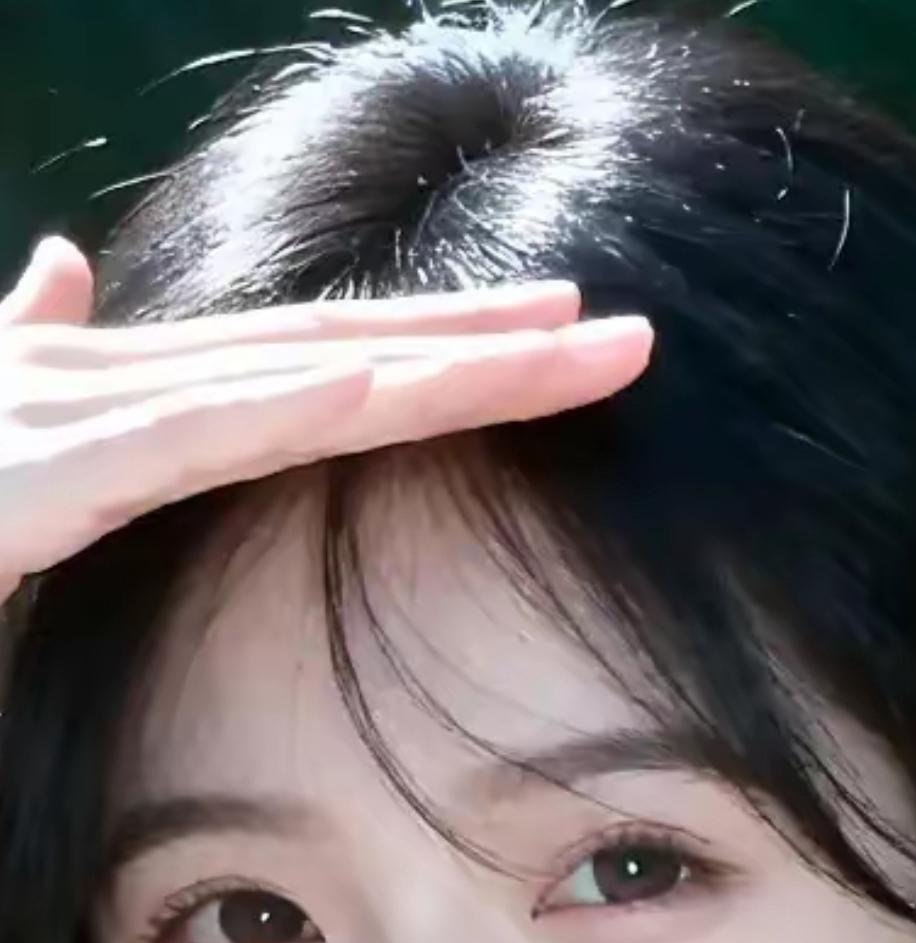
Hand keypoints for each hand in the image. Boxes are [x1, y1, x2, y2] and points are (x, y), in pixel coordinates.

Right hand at [0, 234, 652, 609]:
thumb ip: (23, 359)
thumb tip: (58, 267)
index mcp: (114, 398)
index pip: (302, 371)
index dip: (428, 354)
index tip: (549, 347)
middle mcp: (117, 386)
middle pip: (332, 357)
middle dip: (483, 349)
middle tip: (623, 335)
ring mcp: (82, 415)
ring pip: (298, 381)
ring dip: (446, 362)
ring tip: (581, 348)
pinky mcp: (47, 469)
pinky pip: (195, 433)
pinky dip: (298, 404)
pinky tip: (397, 382)